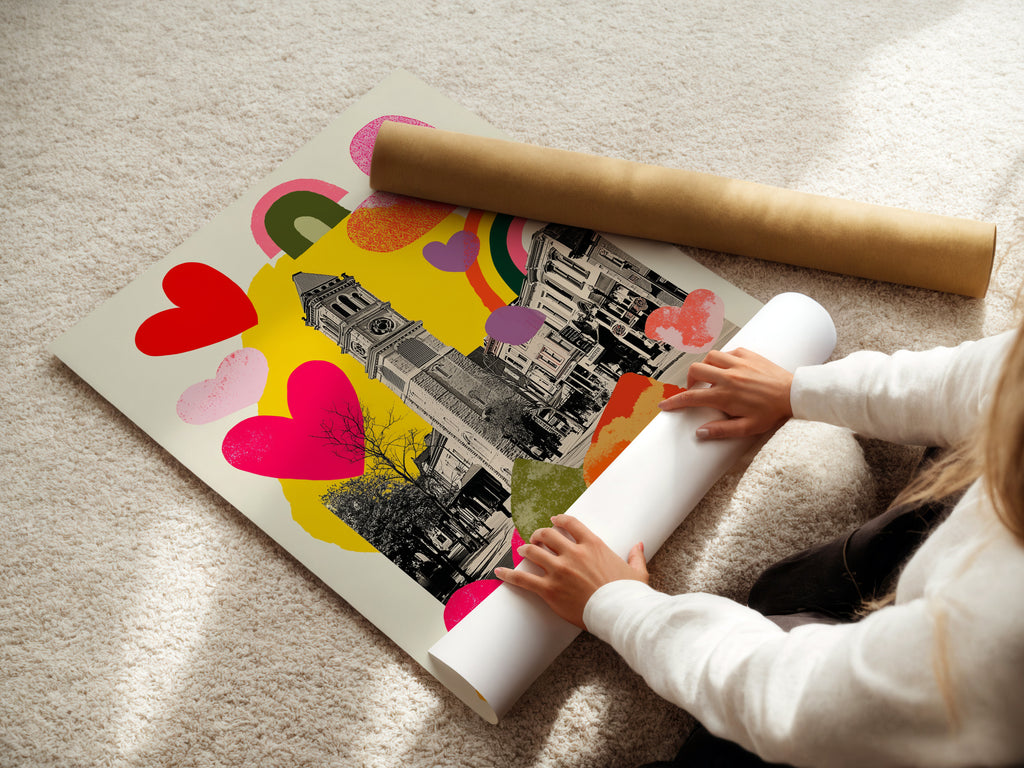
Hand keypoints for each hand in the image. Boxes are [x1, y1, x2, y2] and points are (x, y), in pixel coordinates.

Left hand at [494, 515, 647, 629]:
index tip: (553, 520)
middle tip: (536, 537)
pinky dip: (509, 574)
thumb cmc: (629, 595)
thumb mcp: (636, 572)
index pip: (570, 524)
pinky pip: (523, 579)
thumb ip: (635, 556)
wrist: (620, 614)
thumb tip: (638, 546)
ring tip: (522, 551)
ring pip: (534, 552)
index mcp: (593, 545)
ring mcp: (559, 570)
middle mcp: (573, 554)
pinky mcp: (549, 590)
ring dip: (526, 549)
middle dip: (539, 534)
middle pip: (547, 535)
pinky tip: (499, 571)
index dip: (559, 520)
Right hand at [658, 347, 793, 439]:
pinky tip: (728, 368)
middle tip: (694, 389)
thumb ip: (722, 431)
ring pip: (709, 357)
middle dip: (689, 380)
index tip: (665, 405)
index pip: (691, 397)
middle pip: (695, 371)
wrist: (794, 394)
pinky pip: (728, 352)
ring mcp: (738, 363)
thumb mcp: (747, 428)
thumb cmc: (773, 412)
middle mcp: (728, 376)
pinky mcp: (748, 354)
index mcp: (725, 395)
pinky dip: (723, 359)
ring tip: (710, 377)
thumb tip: (700, 433)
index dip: (674, 402)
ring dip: (705, 367)